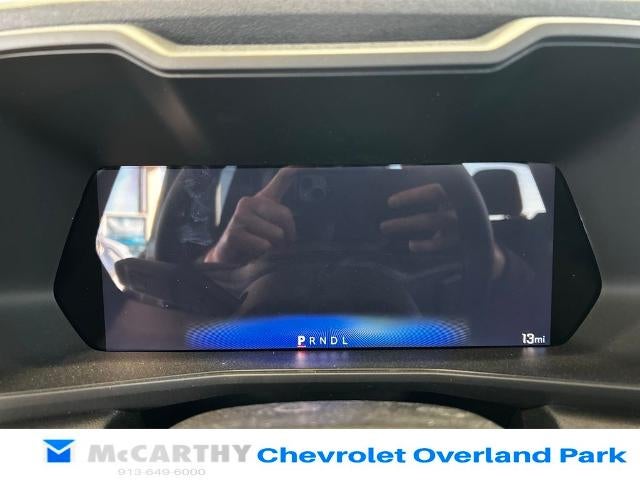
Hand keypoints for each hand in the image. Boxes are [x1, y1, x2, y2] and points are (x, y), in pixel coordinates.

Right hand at [204, 168, 296, 264]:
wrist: (229, 256)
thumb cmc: (254, 238)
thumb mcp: (273, 224)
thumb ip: (286, 215)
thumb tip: (299, 197)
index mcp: (263, 198)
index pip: (283, 178)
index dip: (296, 169)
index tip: (306, 163)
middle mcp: (250, 202)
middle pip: (285, 214)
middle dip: (287, 235)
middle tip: (278, 243)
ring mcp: (240, 216)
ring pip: (276, 233)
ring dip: (274, 247)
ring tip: (264, 247)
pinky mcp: (233, 233)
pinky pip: (263, 244)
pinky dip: (262, 252)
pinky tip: (252, 252)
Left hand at [380, 182, 505, 277]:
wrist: (481, 233)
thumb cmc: (454, 204)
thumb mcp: (447, 189)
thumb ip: (427, 174)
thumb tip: (404, 163)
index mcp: (456, 184)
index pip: (437, 171)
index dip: (421, 170)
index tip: (402, 170)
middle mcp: (460, 199)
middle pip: (434, 193)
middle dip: (410, 196)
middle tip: (389, 202)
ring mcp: (461, 220)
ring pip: (432, 220)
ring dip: (406, 223)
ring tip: (384, 226)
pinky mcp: (459, 240)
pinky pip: (440, 243)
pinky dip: (425, 245)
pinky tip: (411, 245)